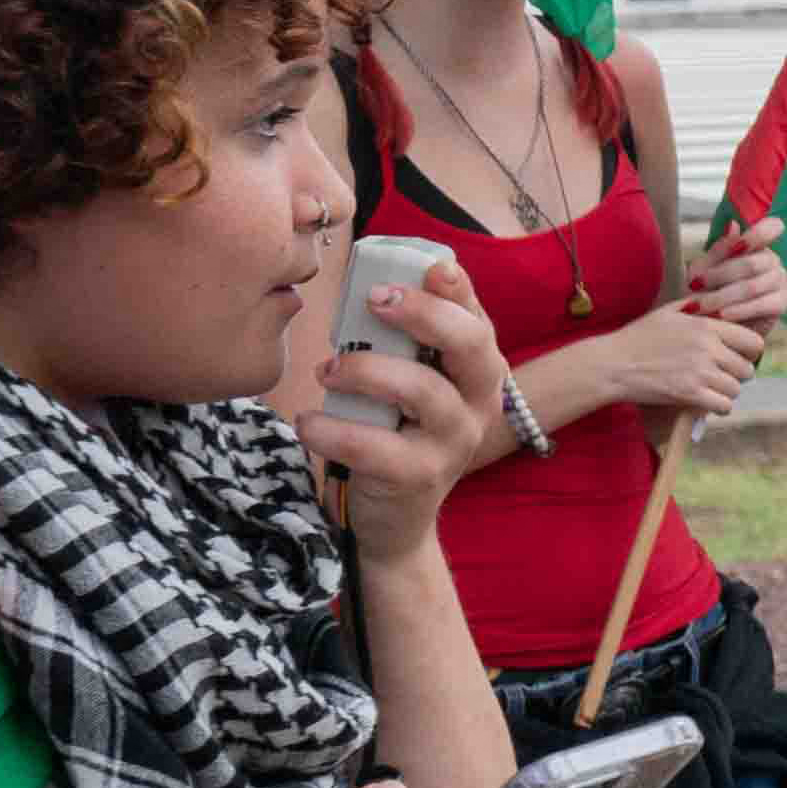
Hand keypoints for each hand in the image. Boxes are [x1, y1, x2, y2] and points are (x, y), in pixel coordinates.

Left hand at [307, 274, 508, 548]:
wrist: (394, 520)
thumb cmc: (393, 435)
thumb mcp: (407, 384)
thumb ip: (401, 344)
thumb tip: (368, 283)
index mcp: (478, 372)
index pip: (478, 319)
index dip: (457, 290)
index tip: (427, 267)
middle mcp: (479, 403)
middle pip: (471, 346)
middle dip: (424, 314)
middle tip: (373, 300)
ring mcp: (454, 442)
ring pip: (423, 391)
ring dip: (367, 369)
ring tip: (325, 370)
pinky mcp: (419, 477)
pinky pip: (376, 446)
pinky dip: (333, 429)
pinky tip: (308, 423)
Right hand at [576, 299, 765, 424]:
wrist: (612, 364)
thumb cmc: (637, 337)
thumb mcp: (667, 312)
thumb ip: (695, 306)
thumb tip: (714, 300)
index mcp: (707, 327)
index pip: (753, 341)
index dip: (750, 352)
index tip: (740, 356)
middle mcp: (708, 348)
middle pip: (747, 368)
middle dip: (738, 374)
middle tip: (724, 376)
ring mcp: (700, 372)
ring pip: (736, 389)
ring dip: (728, 392)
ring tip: (714, 389)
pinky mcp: (690, 394)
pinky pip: (723, 405)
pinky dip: (719, 407)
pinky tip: (709, 402)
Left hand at [682, 230, 786, 335]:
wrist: (715, 322)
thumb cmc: (708, 290)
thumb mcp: (705, 268)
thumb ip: (719, 250)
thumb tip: (733, 224)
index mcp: (756, 245)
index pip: (771, 228)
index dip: (759, 232)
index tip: (738, 245)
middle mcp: (772, 260)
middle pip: (751, 263)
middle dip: (719, 275)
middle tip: (694, 286)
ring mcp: (780, 281)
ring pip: (752, 286)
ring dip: (722, 297)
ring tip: (699, 306)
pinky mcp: (782, 303)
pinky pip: (761, 304)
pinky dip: (739, 310)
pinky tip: (721, 315)